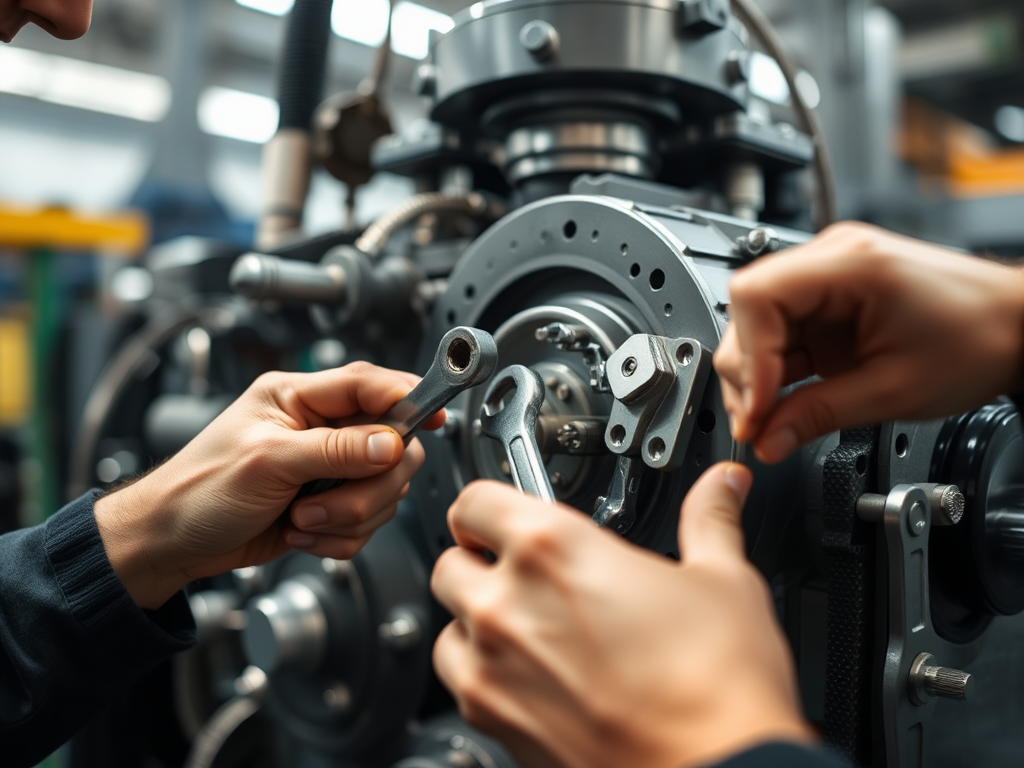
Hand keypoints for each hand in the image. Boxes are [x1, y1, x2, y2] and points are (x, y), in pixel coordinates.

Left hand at [94, 362, 441, 608]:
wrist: (172, 544)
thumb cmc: (198, 490)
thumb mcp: (266, 462)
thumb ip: (334, 450)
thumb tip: (390, 441)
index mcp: (299, 396)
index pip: (368, 384)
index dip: (408, 397)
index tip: (436, 417)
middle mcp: (320, 427)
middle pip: (392, 445)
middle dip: (366, 486)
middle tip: (325, 502)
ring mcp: (329, 467)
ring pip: (385, 489)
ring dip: (348, 517)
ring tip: (302, 520)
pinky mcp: (333, 504)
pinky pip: (369, 522)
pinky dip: (340, 538)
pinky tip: (302, 534)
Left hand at [431, 464, 813, 767]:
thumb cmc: (717, 686)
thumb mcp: (723, 581)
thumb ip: (709, 520)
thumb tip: (722, 486)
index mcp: (552, 547)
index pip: (475, 501)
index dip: (489, 505)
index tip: (505, 515)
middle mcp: (508, 601)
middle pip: (451, 560)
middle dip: (479, 560)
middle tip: (525, 572)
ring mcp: (493, 665)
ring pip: (448, 621)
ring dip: (475, 616)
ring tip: (529, 625)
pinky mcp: (492, 719)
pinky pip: (458, 679)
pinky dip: (480, 670)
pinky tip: (529, 673)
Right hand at [715, 222, 1023, 462]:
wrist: (1018, 326)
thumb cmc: (979, 338)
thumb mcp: (893, 390)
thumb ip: (819, 415)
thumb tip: (767, 439)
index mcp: (848, 263)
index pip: (756, 295)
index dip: (747, 356)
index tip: (757, 405)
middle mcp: (831, 258)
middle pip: (749, 309)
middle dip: (746, 372)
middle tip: (757, 422)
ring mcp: (828, 276)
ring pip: (759, 324)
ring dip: (758, 374)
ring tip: (772, 418)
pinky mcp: (830, 299)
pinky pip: (783, 332)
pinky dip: (777, 370)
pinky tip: (785, 400)